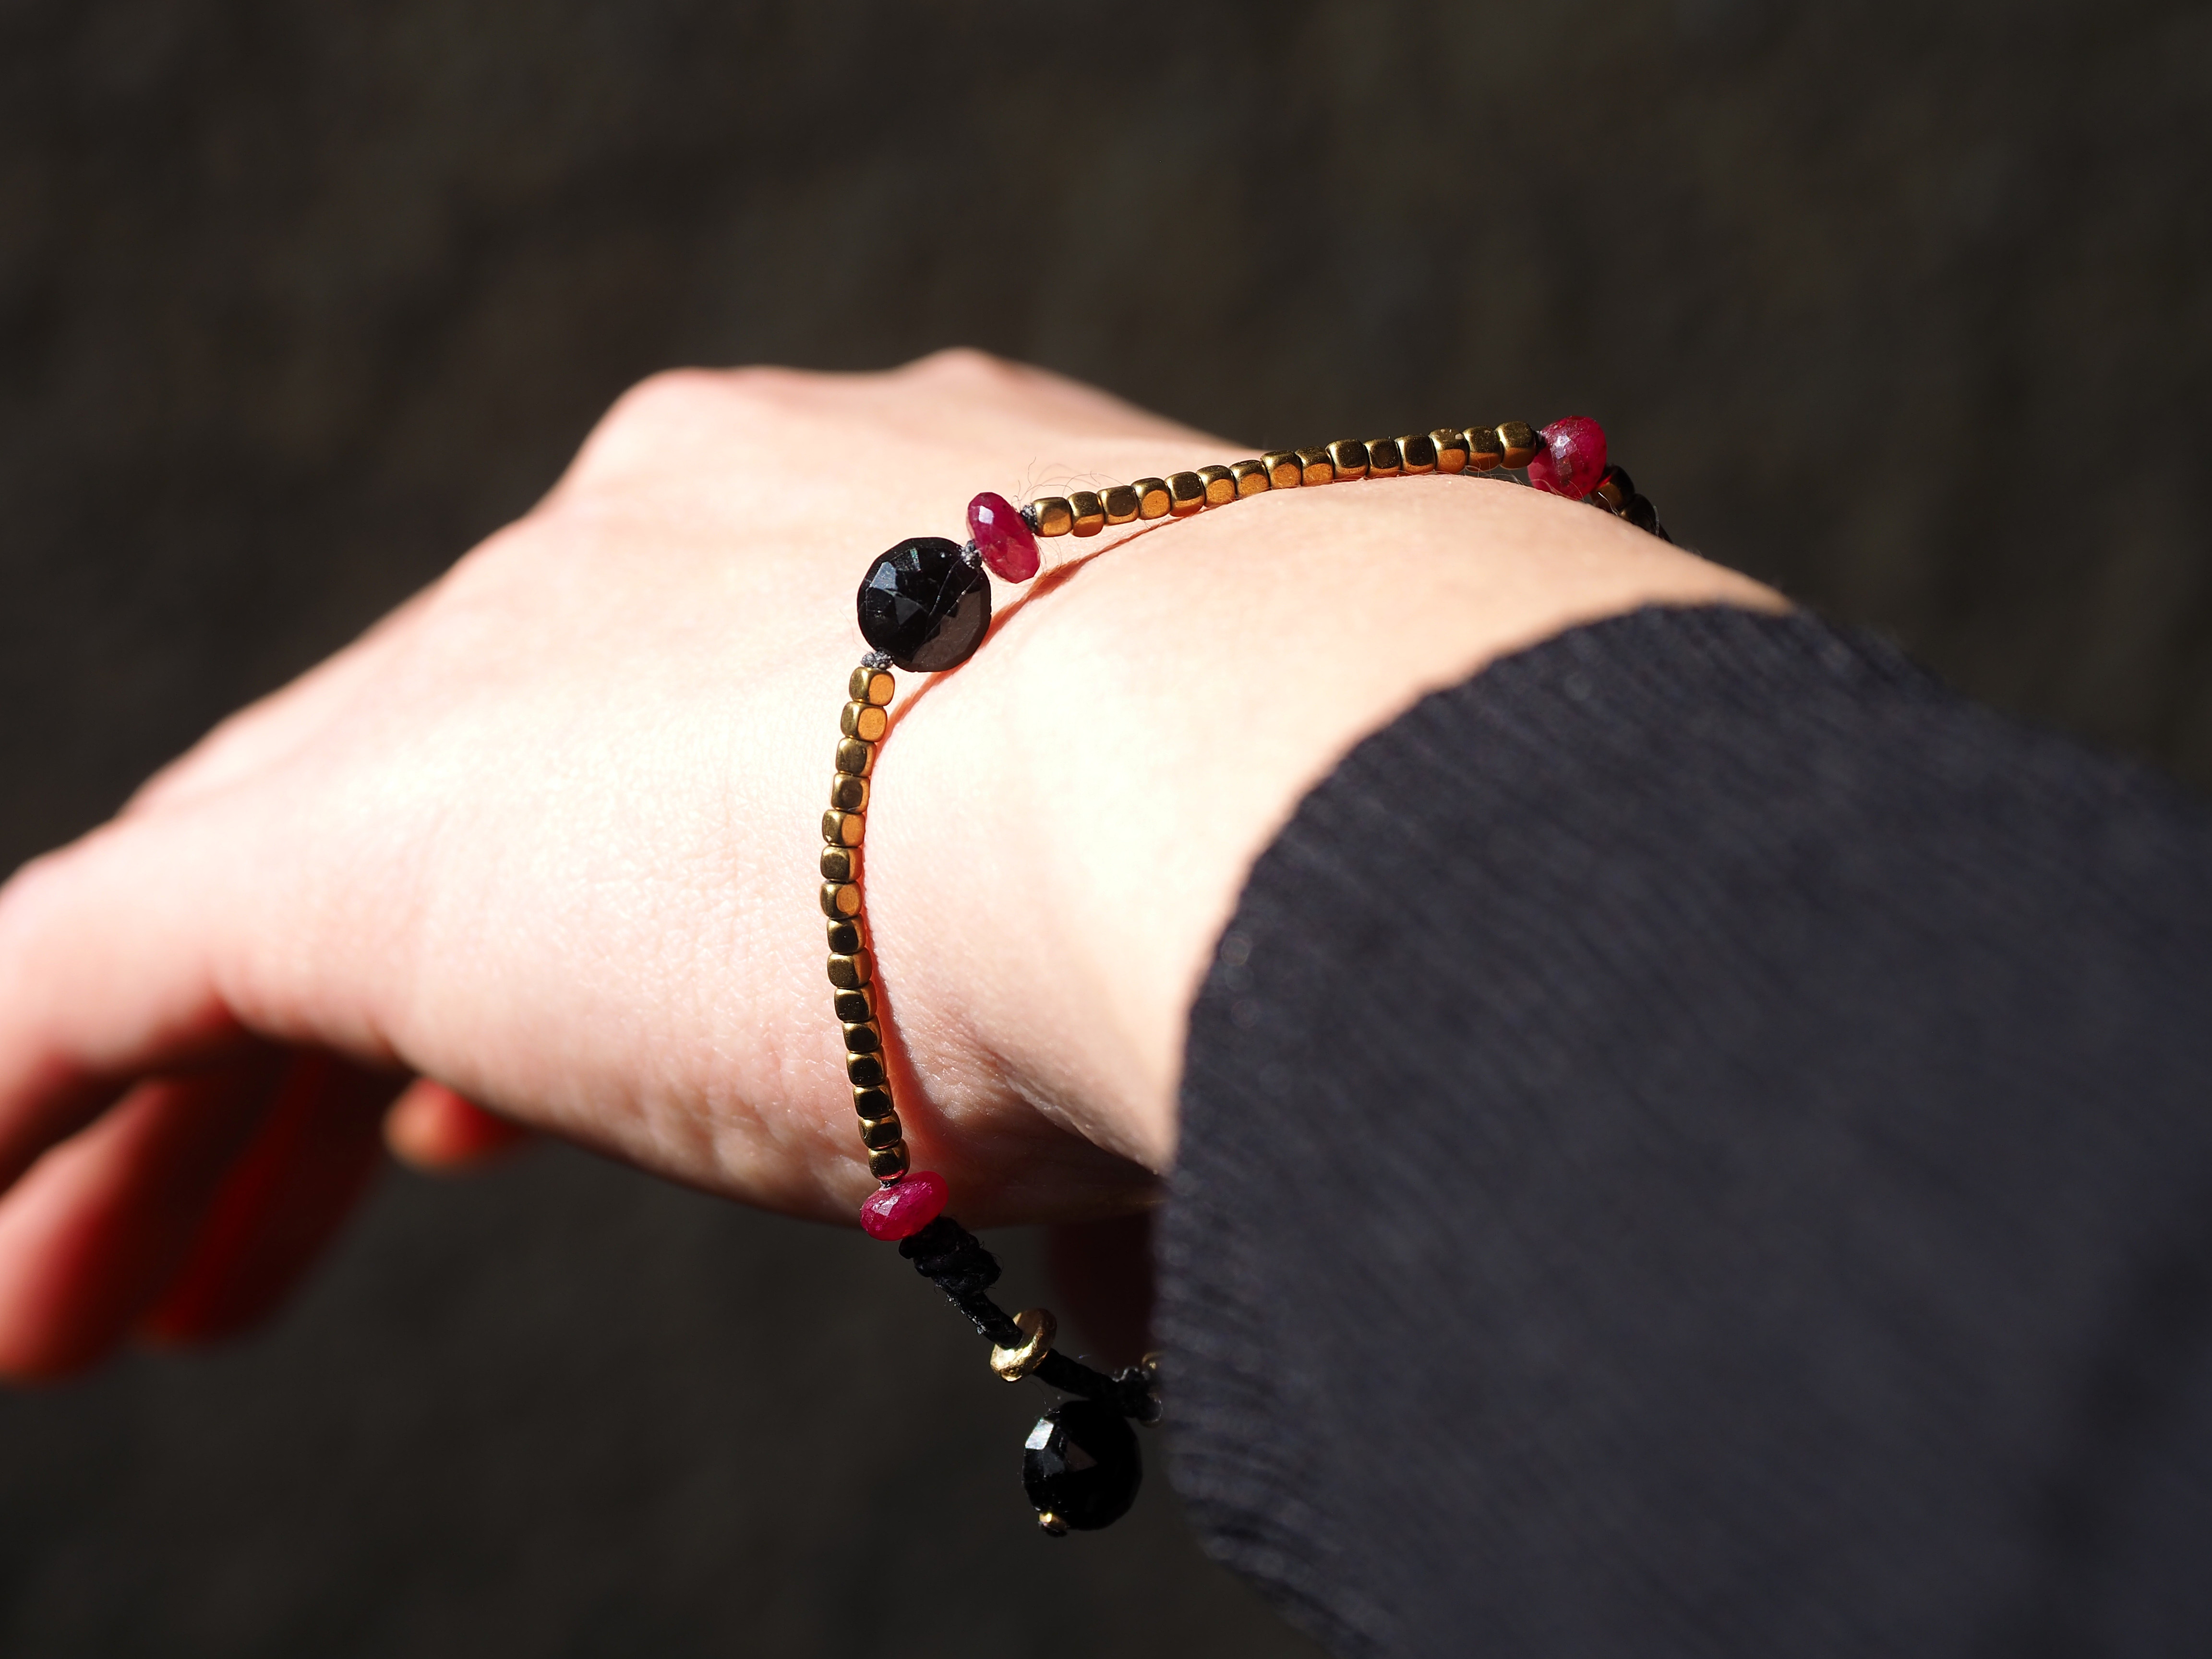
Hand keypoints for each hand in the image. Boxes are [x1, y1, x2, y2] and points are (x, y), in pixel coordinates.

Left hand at [0, 351, 1776, 1375]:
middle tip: (292, 1190)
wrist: (1280, 777)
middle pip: (427, 771)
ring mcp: (511, 665)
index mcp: (878, 524)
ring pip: (260, 880)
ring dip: (188, 1111)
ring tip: (113, 1292)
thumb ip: (1071, 970)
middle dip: (347, 1011)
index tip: (478, 1075)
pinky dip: (25, 1106)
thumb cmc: (1326, 848)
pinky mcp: (370, 835)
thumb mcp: (1173, 881)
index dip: (549, 897)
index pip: (635, 706)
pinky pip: (100, 972)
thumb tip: (1085, 1194)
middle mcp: (668, 539)